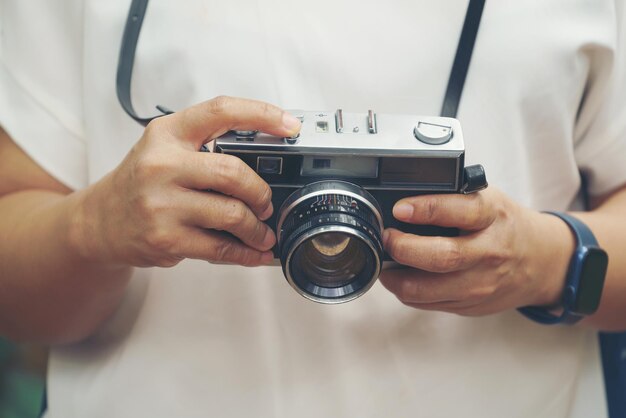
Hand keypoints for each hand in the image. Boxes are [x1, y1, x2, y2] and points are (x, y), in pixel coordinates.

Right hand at [73, 96, 300, 267]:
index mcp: (167, 134)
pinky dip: (246, 253)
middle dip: (260, 192)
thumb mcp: (165, 149)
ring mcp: (161, 204)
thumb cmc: (141, 182)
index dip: (262, 115)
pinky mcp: (165, 238)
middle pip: (233, 172)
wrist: (99, 221)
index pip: (221, 111)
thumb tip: (268, 157)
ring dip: (257, 228)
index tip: (290, 126)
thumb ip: (206, 146)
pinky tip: (256, 253)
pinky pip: (220, 248)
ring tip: (263, 232)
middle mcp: (162, 164)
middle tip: (266, 204)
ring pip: (232, 214)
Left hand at [379, 188, 575, 315]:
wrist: (542, 262)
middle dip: (403, 249)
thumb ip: (453, 199)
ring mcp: (481, 283)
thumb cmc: (505, 225)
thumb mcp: (488, 200)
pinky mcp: (471, 305)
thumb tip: (405, 201)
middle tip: (387, 238)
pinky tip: (401, 278)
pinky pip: (428, 304)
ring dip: (396, 278)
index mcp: (492, 216)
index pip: (458, 211)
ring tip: (386, 263)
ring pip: (427, 289)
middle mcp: (489, 251)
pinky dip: (407, 291)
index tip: (400, 209)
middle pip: (440, 257)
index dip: (425, 209)